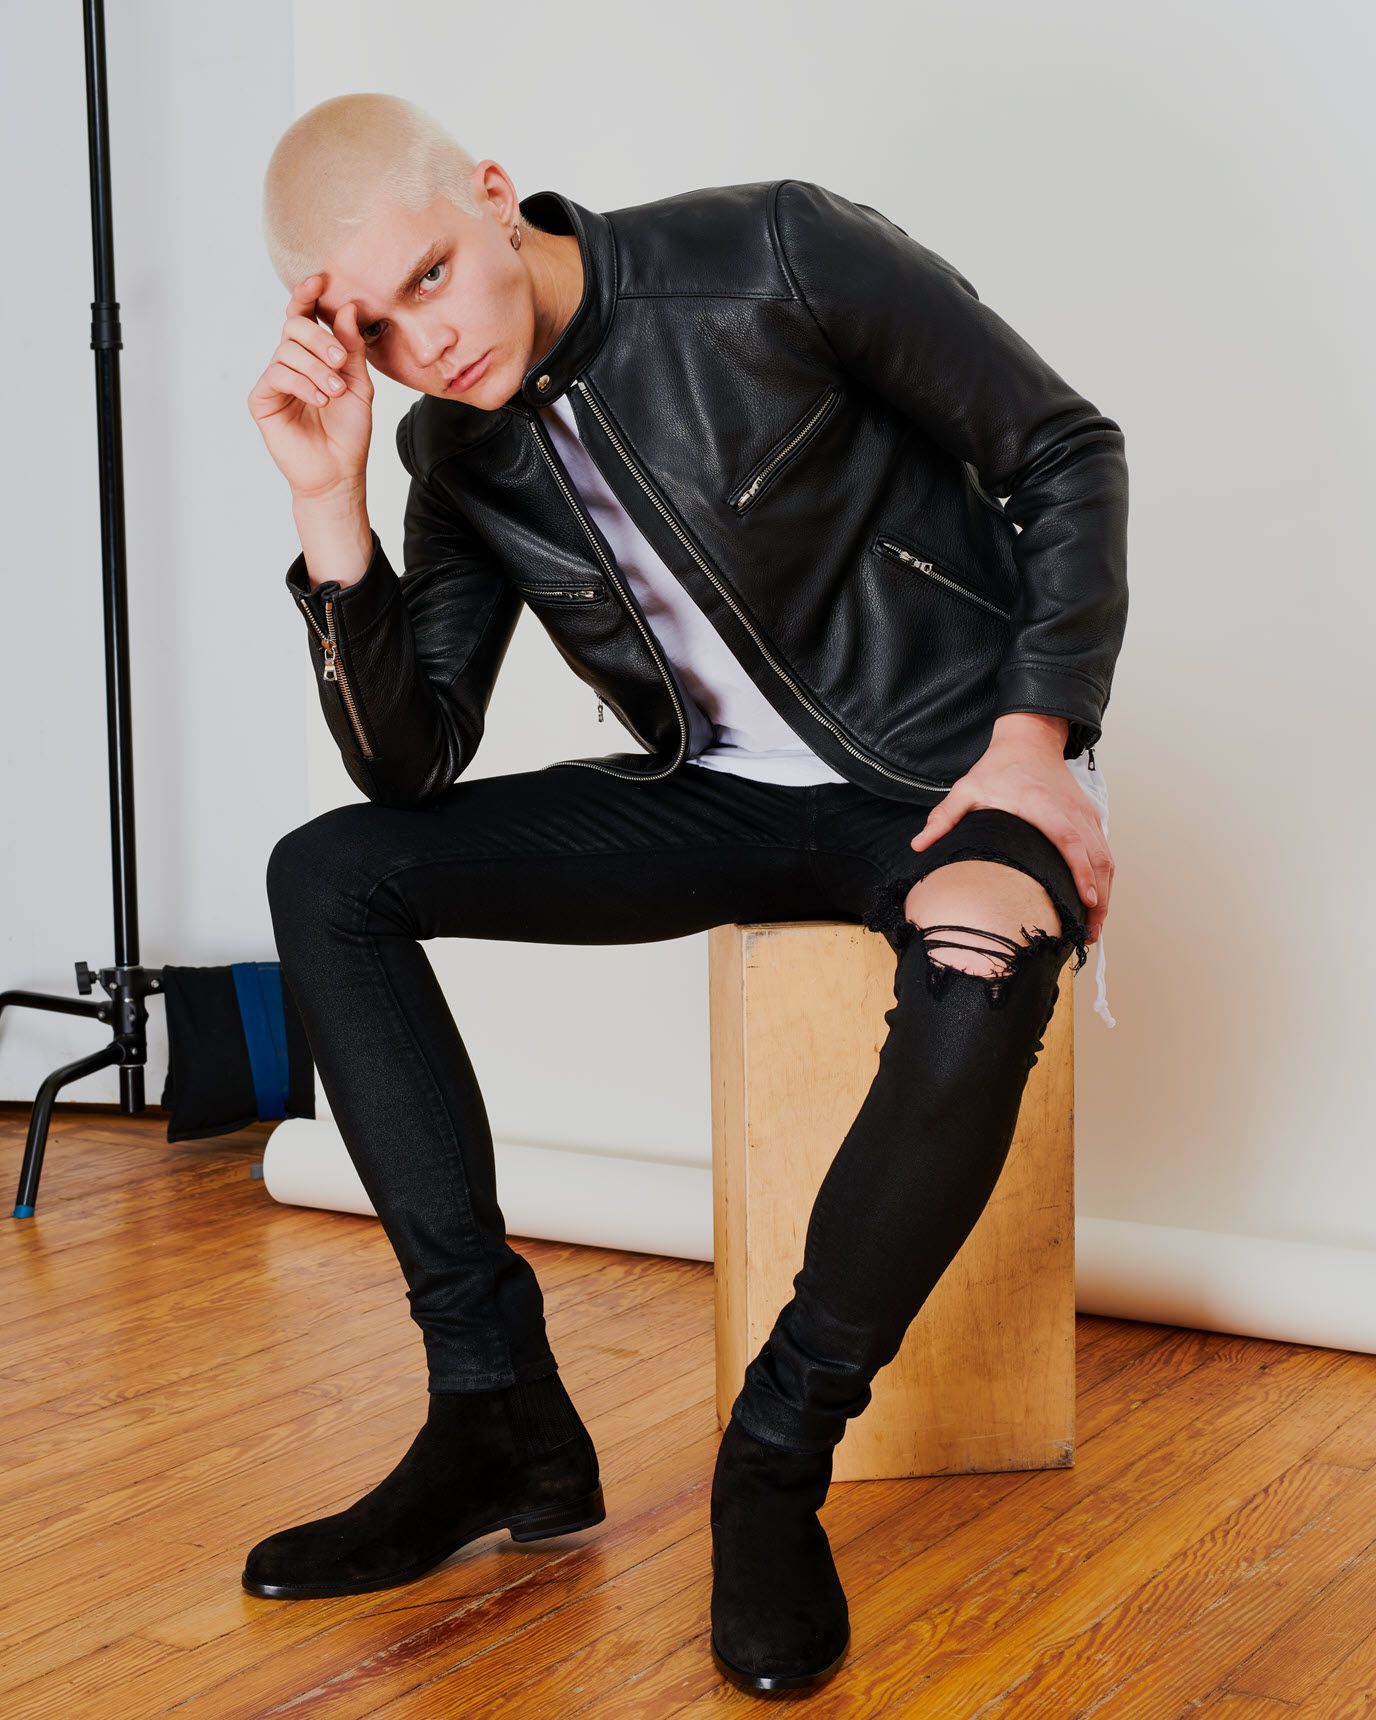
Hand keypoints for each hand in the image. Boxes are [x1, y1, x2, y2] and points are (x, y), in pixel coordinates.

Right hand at [247, 274, 373, 502]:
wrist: (338, 472)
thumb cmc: (348, 431)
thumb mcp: (359, 384)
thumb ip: (352, 347)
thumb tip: (347, 307)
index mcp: (314, 355)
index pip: (304, 317)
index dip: (307, 296)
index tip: (320, 281)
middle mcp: (291, 362)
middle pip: (294, 326)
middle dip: (321, 339)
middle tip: (341, 362)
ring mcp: (275, 379)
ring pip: (287, 349)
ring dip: (317, 368)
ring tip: (335, 393)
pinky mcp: (262, 399)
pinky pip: (278, 374)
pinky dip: (302, 383)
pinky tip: (319, 401)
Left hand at [910, 713, 1113, 942]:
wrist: (1029, 741)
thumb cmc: (1000, 766)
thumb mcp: (967, 788)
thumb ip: (944, 817)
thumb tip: (919, 846)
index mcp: (1044, 806)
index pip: (1071, 841)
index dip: (1082, 872)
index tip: (1087, 900)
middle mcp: (1072, 813)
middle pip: (1098, 859)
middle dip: (1099, 900)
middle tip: (1088, 935)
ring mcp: (1086, 816)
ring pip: (1106, 860)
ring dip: (1105, 895)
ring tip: (1092, 929)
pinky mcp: (1090, 819)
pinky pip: (1104, 853)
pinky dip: (1103, 880)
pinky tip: (1094, 903)